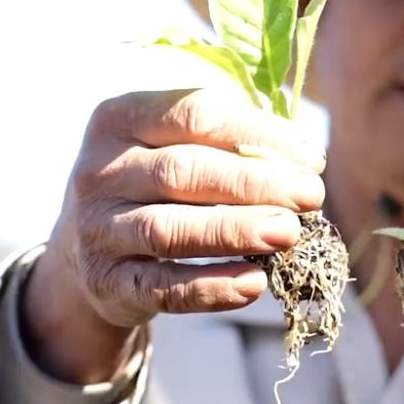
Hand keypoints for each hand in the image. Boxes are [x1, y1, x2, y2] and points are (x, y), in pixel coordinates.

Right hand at [25, 88, 325, 382]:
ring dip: (234, 231)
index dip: (259, 134)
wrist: (91, 255)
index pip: (196, 115)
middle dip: (255, 183)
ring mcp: (99, 230)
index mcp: (121, 119)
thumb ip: (237, 145)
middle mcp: (101, 171)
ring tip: (288, 233)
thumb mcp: (179, 149)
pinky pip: (163, 287)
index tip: (312, 159)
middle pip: (183, 172)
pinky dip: (211, 287)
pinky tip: (255, 283)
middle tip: (311, 196)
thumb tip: (308, 159)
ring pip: (169, 230)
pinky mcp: (108, 283)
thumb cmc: (160, 190)